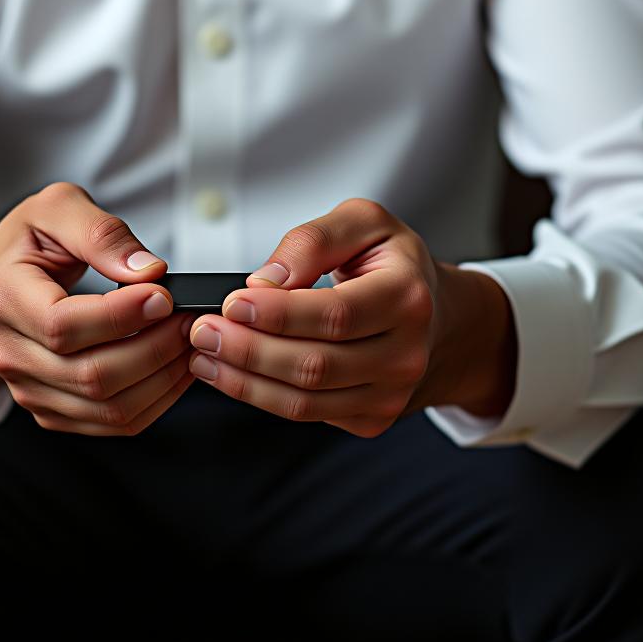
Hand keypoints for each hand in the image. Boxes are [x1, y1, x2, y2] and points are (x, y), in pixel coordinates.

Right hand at [0, 182, 195, 434]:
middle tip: (189, 319)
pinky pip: (114, 421)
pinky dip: (156, 399)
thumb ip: (101, 233)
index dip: (121, 316)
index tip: (163, 295)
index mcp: (5, 298)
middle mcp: (11, 352)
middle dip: (155, 348)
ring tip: (188, 341)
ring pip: (109, 406)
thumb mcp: (58, 207)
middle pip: (92, 374)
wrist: (7, 276)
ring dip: (163, 378)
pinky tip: (175, 367)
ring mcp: (31, 387)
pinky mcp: (55, 408)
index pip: (63, 326)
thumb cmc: (31, 241)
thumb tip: (146, 271)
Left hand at [185, 198, 516, 436]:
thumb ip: (314, 240)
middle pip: (314, 364)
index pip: (335, 315)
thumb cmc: (393, 264)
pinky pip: (306, 414)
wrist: (440, 317)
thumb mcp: (364, 223)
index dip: (278, 313)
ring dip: (244, 380)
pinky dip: (260, 396)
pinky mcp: (371, 419)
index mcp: (407, 297)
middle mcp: (405, 354)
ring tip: (203, 354)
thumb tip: (266, 279)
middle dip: (247, 349)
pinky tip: (229, 372)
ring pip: (304, 400)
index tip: (231, 302)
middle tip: (202, 330)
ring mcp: (390, 394)